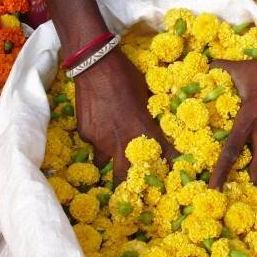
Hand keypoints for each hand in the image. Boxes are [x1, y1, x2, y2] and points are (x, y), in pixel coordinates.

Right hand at [75, 49, 175, 182]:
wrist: (95, 64)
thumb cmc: (126, 76)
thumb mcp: (145, 95)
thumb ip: (147, 116)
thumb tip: (151, 125)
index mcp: (143, 130)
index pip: (163, 156)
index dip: (169, 169)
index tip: (171, 179)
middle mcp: (121, 142)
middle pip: (124, 178)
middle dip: (128, 188)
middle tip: (131, 192)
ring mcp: (100, 140)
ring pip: (103, 162)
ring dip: (109, 161)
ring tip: (110, 155)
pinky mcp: (85, 134)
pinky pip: (92, 144)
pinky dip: (97, 139)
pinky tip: (98, 124)